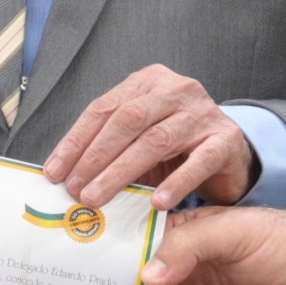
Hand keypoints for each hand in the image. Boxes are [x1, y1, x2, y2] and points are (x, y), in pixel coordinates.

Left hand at [44, 63, 255, 208]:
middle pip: (128, 120)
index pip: (104, 109)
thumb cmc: (176, 149)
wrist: (230, 154)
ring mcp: (203, 113)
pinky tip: (157, 202)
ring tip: (99, 197)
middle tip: (76, 189)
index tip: (55, 172)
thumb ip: (108, 149)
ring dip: (121, 171)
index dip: (76, 141)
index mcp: (148, 82)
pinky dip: (176, 182)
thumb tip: (65, 175)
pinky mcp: (225, 139)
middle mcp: (176, 90)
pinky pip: (198, 161)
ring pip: (156, 140)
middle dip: (96, 157)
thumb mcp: (139, 140)